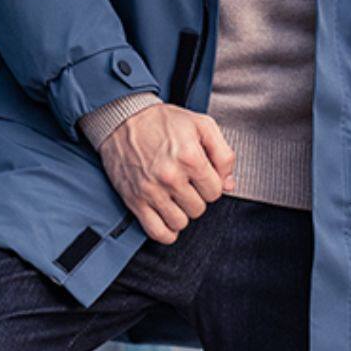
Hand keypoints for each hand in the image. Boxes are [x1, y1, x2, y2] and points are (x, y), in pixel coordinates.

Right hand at [99, 103, 236, 243]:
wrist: (122, 118)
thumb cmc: (161, 121)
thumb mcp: (202, 125)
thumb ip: (223, 154)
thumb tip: (228, 183)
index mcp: (190, 157)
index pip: (215, 192)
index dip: (211, 184)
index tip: (202, 177)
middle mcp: (171, 176)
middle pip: (199, 208)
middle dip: (196, 197)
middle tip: (187, 184)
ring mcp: (151, 191)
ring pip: (180, 222)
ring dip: (181, 213)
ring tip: (176, 198)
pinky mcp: (134, 200)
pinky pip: (157, 231)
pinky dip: (166, 232)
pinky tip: (167, 218)